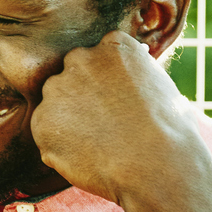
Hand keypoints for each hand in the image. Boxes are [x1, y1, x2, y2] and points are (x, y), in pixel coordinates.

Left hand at [28, 32, 211, 204]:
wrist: (156, 166)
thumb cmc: (169, 131)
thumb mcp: (160, 86)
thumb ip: (132, 76)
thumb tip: (125, 82)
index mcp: (113, 45)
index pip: (99, 58)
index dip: (107, 84)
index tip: (118, 104)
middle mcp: (81, 59)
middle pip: (72, 77)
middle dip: (82, 99)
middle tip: (105, 128)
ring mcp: (57, 89)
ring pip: (55, 106)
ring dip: (68, 122)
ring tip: (99, 145)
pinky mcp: (42, 122)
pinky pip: (46, 134)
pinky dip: (60, 147)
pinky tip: (88, 157)